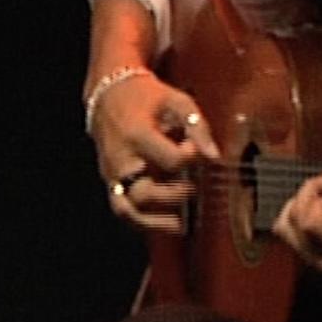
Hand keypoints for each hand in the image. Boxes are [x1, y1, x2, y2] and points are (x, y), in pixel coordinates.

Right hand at [91, 70, 211, 233]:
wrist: (108, 95)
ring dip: (154, 221)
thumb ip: (197, 126)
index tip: (197, 149)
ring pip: (127, 208)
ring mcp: (113, 173)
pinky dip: (143, 222)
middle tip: (193, 188)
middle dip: (174, 194)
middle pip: (144, 191)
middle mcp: (121, 158)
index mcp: (136, 135)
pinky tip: (166, 225)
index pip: (170, 160)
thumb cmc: (146, 97)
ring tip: (180, 226)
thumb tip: (213, 156)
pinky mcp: (111, 181)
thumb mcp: (176, 101)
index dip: (190, 158)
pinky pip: (122, 208)